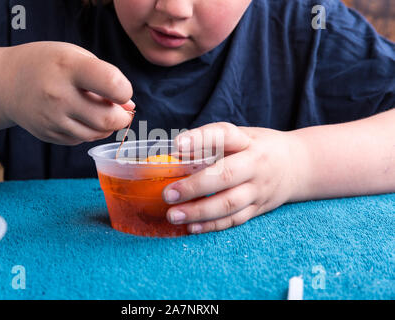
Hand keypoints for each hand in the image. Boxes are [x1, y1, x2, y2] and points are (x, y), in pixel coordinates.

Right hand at [0, 41, 134, 144]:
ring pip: (96, 134)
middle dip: (123, 117)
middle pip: (107, 119)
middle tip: (123, 111)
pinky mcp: (48, 134)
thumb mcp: (77, 57)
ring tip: (102, 112)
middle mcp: (59, 95)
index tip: (121, 90)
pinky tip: (81, 117)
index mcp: (69, 68)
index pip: (112, 84)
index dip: (125, 90)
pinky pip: (81, 140)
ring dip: (108, 126)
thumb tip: (129, 106)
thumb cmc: (49, 64)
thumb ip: (106, 78)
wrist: (5, 82)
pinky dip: (89, 131)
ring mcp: (51, 119)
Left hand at [163, 122, 303, 233]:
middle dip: (195, 186)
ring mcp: (259, 189)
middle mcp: (256, 165)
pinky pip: (235, 219)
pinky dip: (212, 225)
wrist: (299, 166)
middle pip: (226, 175)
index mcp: (248, 141)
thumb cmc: (260, 148)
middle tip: (168, 194)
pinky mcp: (259, 208)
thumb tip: (176, 154)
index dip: (200, 139)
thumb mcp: (242, 136)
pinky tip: (191, 227)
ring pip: (229, 203)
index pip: (224, 135)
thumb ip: (214, 143)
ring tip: (173, 215)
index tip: (177, 145)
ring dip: (199, 211)